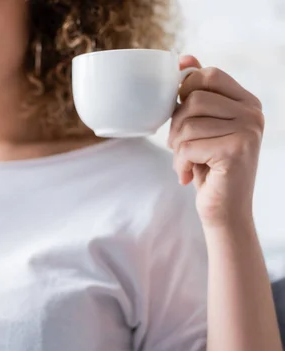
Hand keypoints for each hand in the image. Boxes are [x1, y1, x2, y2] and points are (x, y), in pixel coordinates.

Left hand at [169, 55, 264, 226]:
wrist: (225, 211)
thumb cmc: (209, 168)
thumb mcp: (202, 127)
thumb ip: (197, 94)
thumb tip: (185, 59)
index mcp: (246, 102)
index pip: (207, 75)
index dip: (184, 92)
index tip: (181, 116)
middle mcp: (253, 112)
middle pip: (193, 98)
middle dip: (176, 125)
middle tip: (180, 146)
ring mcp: (248, 130)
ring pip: (188, 123)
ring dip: (176, 148)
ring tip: (186, 162)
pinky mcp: (236, 150)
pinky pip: (188, 145)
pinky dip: (180, 164)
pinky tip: (189, 175)